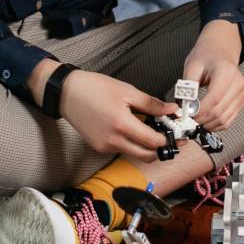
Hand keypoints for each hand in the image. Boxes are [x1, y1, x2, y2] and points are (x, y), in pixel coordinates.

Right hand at [59, 70, 175, 160]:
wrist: (66, 93)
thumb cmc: (94, 88)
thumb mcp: (127, 91)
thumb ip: (151, 103)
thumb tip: (171, 110)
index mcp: (122, 124)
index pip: (153, 142)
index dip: (168, 139)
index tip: (177, 132)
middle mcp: (113, 141)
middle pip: (147, 156)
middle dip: (161, 148)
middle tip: (168, 135)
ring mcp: (105, 147)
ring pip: (134, 154)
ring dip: (146, 146)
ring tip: (150, 129)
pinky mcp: (99, 147)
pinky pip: (122, 150)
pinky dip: (131, 143)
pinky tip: (132, 129)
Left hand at [182, 22, 243, 130]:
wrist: (221, 51)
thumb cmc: (207, 56)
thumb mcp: (192, 65)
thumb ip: (188, 86)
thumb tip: (184, 106)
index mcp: (226, 71)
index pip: (214, 98)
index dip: (200, 111)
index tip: (188, 115)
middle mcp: (237, 83)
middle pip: (220, 111)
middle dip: (202, 120)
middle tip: (189, 120)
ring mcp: (241, 94)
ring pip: (225, 119)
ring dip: (209, 125)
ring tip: (196, 121)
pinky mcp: (241, 101)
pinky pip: (229, 120)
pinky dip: (216, 124)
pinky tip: (206, 121)